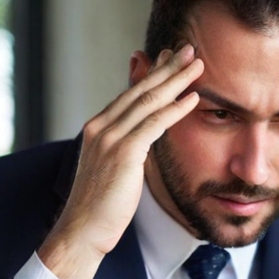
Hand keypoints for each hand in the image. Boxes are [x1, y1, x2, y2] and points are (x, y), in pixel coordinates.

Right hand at [38, 46, 202, 278]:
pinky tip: (193, 98)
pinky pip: (154, 124)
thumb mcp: (112, 170)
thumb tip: (142, 143)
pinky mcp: (123, 153)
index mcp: (97, 128)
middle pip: (139, 89)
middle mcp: (101, 127)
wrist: (81, 231)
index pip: (129, 93)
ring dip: (176, 80)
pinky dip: (175, 109)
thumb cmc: (100, 208)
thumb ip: (125, 150)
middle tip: (189, 48)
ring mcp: (110, 138)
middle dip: (166, 67)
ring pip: (148, 101)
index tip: (169, 58)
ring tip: (198, 64)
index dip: (151, 74)